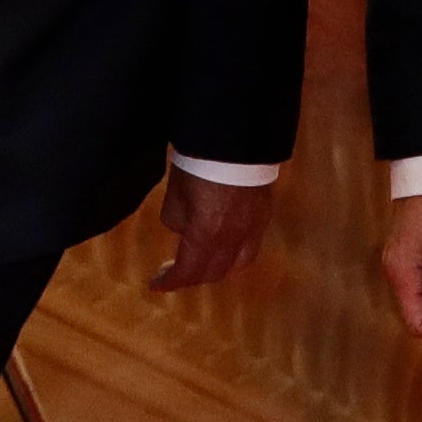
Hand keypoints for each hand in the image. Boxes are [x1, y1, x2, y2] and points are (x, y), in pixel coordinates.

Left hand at [152, 171, 276, 291]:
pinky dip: (236, 251)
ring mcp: (254, 226)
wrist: (236, 137)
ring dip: (218, 268)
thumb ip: (176, 219)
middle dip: (192, 277)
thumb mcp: (175, 194)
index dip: (170, 282)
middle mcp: (233, 238)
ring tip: (203, 261)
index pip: (188, 272)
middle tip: (175, 271)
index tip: (156, 284)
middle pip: (214, 273)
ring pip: (238, 263)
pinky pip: (251, 244)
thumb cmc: (199, 162)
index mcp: (207, 234)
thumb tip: (183, 229)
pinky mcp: (265, 213)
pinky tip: (225, 242)